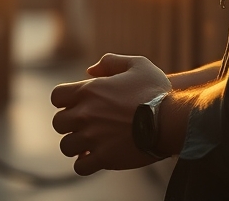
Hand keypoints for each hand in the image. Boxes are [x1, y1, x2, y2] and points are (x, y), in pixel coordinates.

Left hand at [50, 53, 170, 174]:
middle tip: (86, 125)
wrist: (171, 119)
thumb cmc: (155, 91)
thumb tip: (90, 71)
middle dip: (70, 124)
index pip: (56, 97)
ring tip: (90, 143)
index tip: (77, 105)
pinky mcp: (103, 158)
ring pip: (66, 146)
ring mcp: (92, 138)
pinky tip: (96, 157)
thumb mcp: (137, 65)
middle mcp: (85, 114)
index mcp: (89, 90)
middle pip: (58, 123)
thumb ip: (111, 62)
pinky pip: (80, 166)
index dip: (65, 101)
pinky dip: (85, 163)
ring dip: (76, 145)